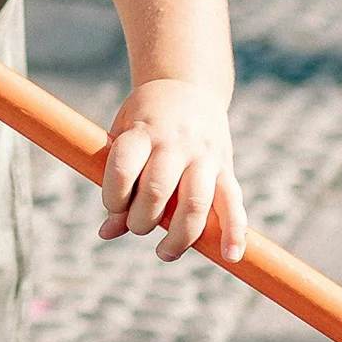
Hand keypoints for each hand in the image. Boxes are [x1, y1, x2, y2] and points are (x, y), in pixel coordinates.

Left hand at [98, 78, 247, 262]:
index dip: (113, 197)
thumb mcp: (124, 137)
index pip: (123, 169)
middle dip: (142, 221)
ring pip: (195, 203)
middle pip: (157, 191)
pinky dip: (234, 231)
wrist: (187, 86)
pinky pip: (233, 202)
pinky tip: (230, 255)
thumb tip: (106, 232)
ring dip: (178, 237)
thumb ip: (118, 182)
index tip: (114, 206)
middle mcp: (174, 142)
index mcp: (142, 131)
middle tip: (137, 225)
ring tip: (164, 252)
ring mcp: (203, 154)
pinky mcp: (225, 166)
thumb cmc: (146, 120)